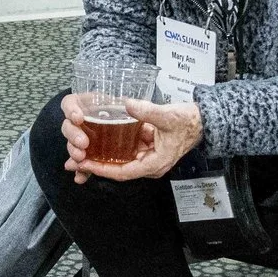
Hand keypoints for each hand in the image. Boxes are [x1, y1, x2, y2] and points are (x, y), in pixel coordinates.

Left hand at [61, 95, 204, 183]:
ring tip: (79, 154)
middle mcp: (150, 165)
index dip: (102, 169)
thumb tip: (127, 104)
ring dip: (101, 158)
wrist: (204, 120)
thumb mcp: (167, 116)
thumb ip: (147, 111)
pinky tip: (97, 142)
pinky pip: (126, 151)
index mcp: (154, 164)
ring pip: (120, 161)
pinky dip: (112, 148)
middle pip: (118, 169)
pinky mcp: (148, 149)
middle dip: (96, 166)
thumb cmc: (189, 121)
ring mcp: (149, 157)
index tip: (84, 164)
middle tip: (73, 163)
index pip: (123, 172)